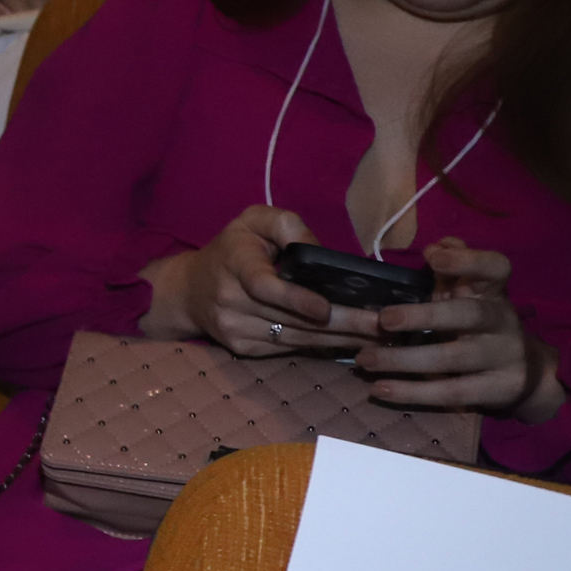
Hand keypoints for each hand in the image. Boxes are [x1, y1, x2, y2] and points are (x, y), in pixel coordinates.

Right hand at [138, 206, 379, 356]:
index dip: (295, 299)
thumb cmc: (233, 249)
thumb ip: (288, 227)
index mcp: (234, 263)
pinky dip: (321, 347)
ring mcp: (235, 330)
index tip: (325, 309)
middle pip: (292, 319)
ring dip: (340, 340)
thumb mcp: (254, 221)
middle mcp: (230, 301)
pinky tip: (350, 344)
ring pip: (295, 339)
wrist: (188, 290)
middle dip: (342, 324)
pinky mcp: (243, 349)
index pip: (263, 286)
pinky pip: (289, 349)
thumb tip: (322, 254)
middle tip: (382, 326)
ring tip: (379, 338)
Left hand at [356, 238, 563, 420]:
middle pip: (470, 314)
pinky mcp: (499, 389)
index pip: (495, 267)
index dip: (468, 260)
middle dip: (425, 315)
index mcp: (493, 292)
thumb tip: (435, 246)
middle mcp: (502, 321)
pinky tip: (380, 389)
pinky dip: (413, 393)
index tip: (434, 257)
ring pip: (454, 358)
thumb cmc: (476, 324)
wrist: (525, 371)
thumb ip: (450, 270)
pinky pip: (452, 392)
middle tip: (383, 319)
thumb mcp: (466, 294)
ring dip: (404, 359)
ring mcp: (505, 356)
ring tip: (365, 359)